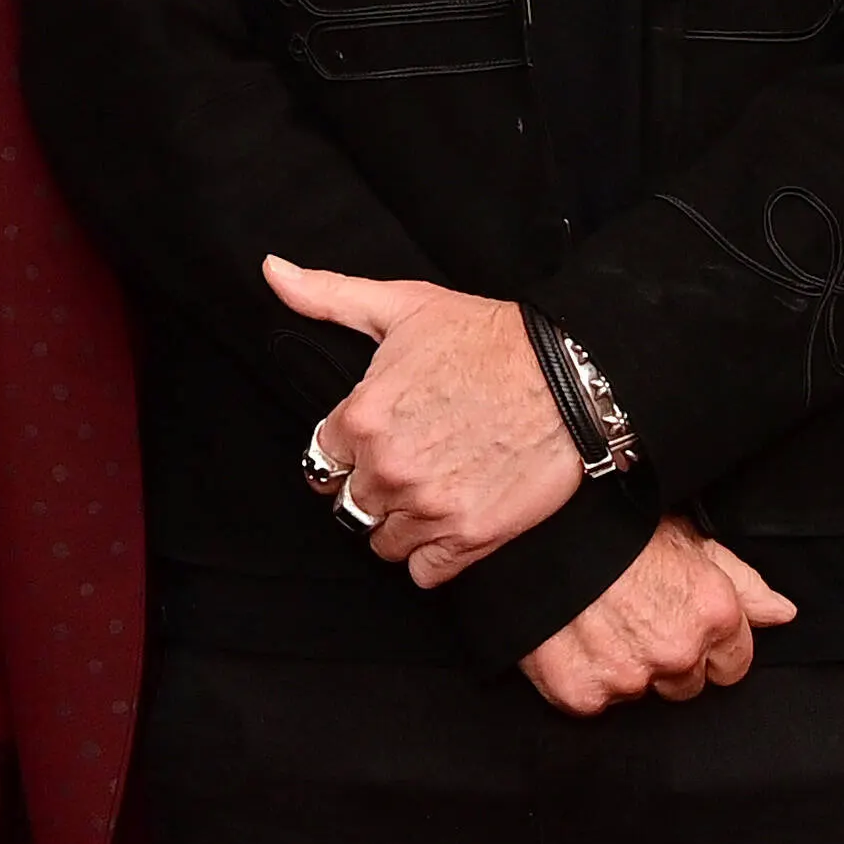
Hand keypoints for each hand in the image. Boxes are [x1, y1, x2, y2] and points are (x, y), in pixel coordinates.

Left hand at [263, 254, 582, 582]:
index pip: (322, 462)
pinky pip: (424, 573)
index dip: (348, 453)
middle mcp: (387, 469)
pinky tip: (451, 523)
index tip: (377, 442)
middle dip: (373, 488)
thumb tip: (272, 270)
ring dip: (401, 524)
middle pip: (350, 505)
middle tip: (412, 465)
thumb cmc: (489, 337)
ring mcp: (427, 508)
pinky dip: (434, 556)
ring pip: (384, 542)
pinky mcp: (469, 537)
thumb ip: (329, 296)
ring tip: (434, 492)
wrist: (570, 375)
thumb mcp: (404, 305)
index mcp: (361, 418)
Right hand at [518, 517, 797, 713]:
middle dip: (666, 658)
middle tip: (632, 616)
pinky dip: (583, 676)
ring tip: (599, 621)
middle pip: (686, 684)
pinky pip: (593, 700)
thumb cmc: (613, 523)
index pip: (733, 665)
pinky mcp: (583, 693)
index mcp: (712, 614)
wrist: (538, 529)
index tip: (678, 622)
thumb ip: (742, 583)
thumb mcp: (688, 539)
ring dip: (624, 667)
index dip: (708, 645)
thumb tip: (781, 613)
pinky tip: (573, 639)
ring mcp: (629, 677)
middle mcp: (677, 652)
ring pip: (640, 692)